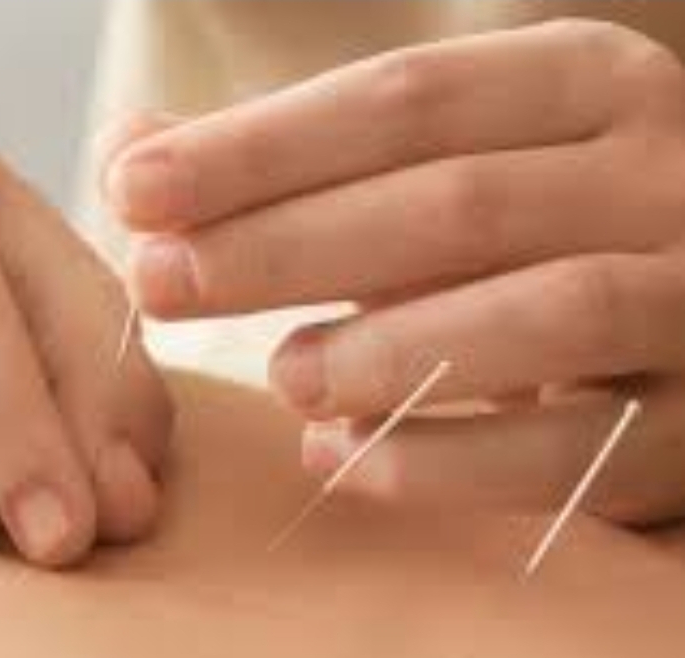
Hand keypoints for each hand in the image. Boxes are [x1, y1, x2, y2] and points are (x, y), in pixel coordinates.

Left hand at [106, 19, 684, 523]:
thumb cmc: (538, 245)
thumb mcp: (441, 173)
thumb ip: (296, 166)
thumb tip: (131, 150)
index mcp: (589, 89)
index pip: (405, 99)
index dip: (261, 147)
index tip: (133, 190)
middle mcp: (663, 178)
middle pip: (456, 202)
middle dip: (288, 245)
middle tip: (161, 283)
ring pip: (541, 314)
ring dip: (384, 351)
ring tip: (279, 377)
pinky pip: (571, 452)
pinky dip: (443, 462)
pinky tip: (338, 461)